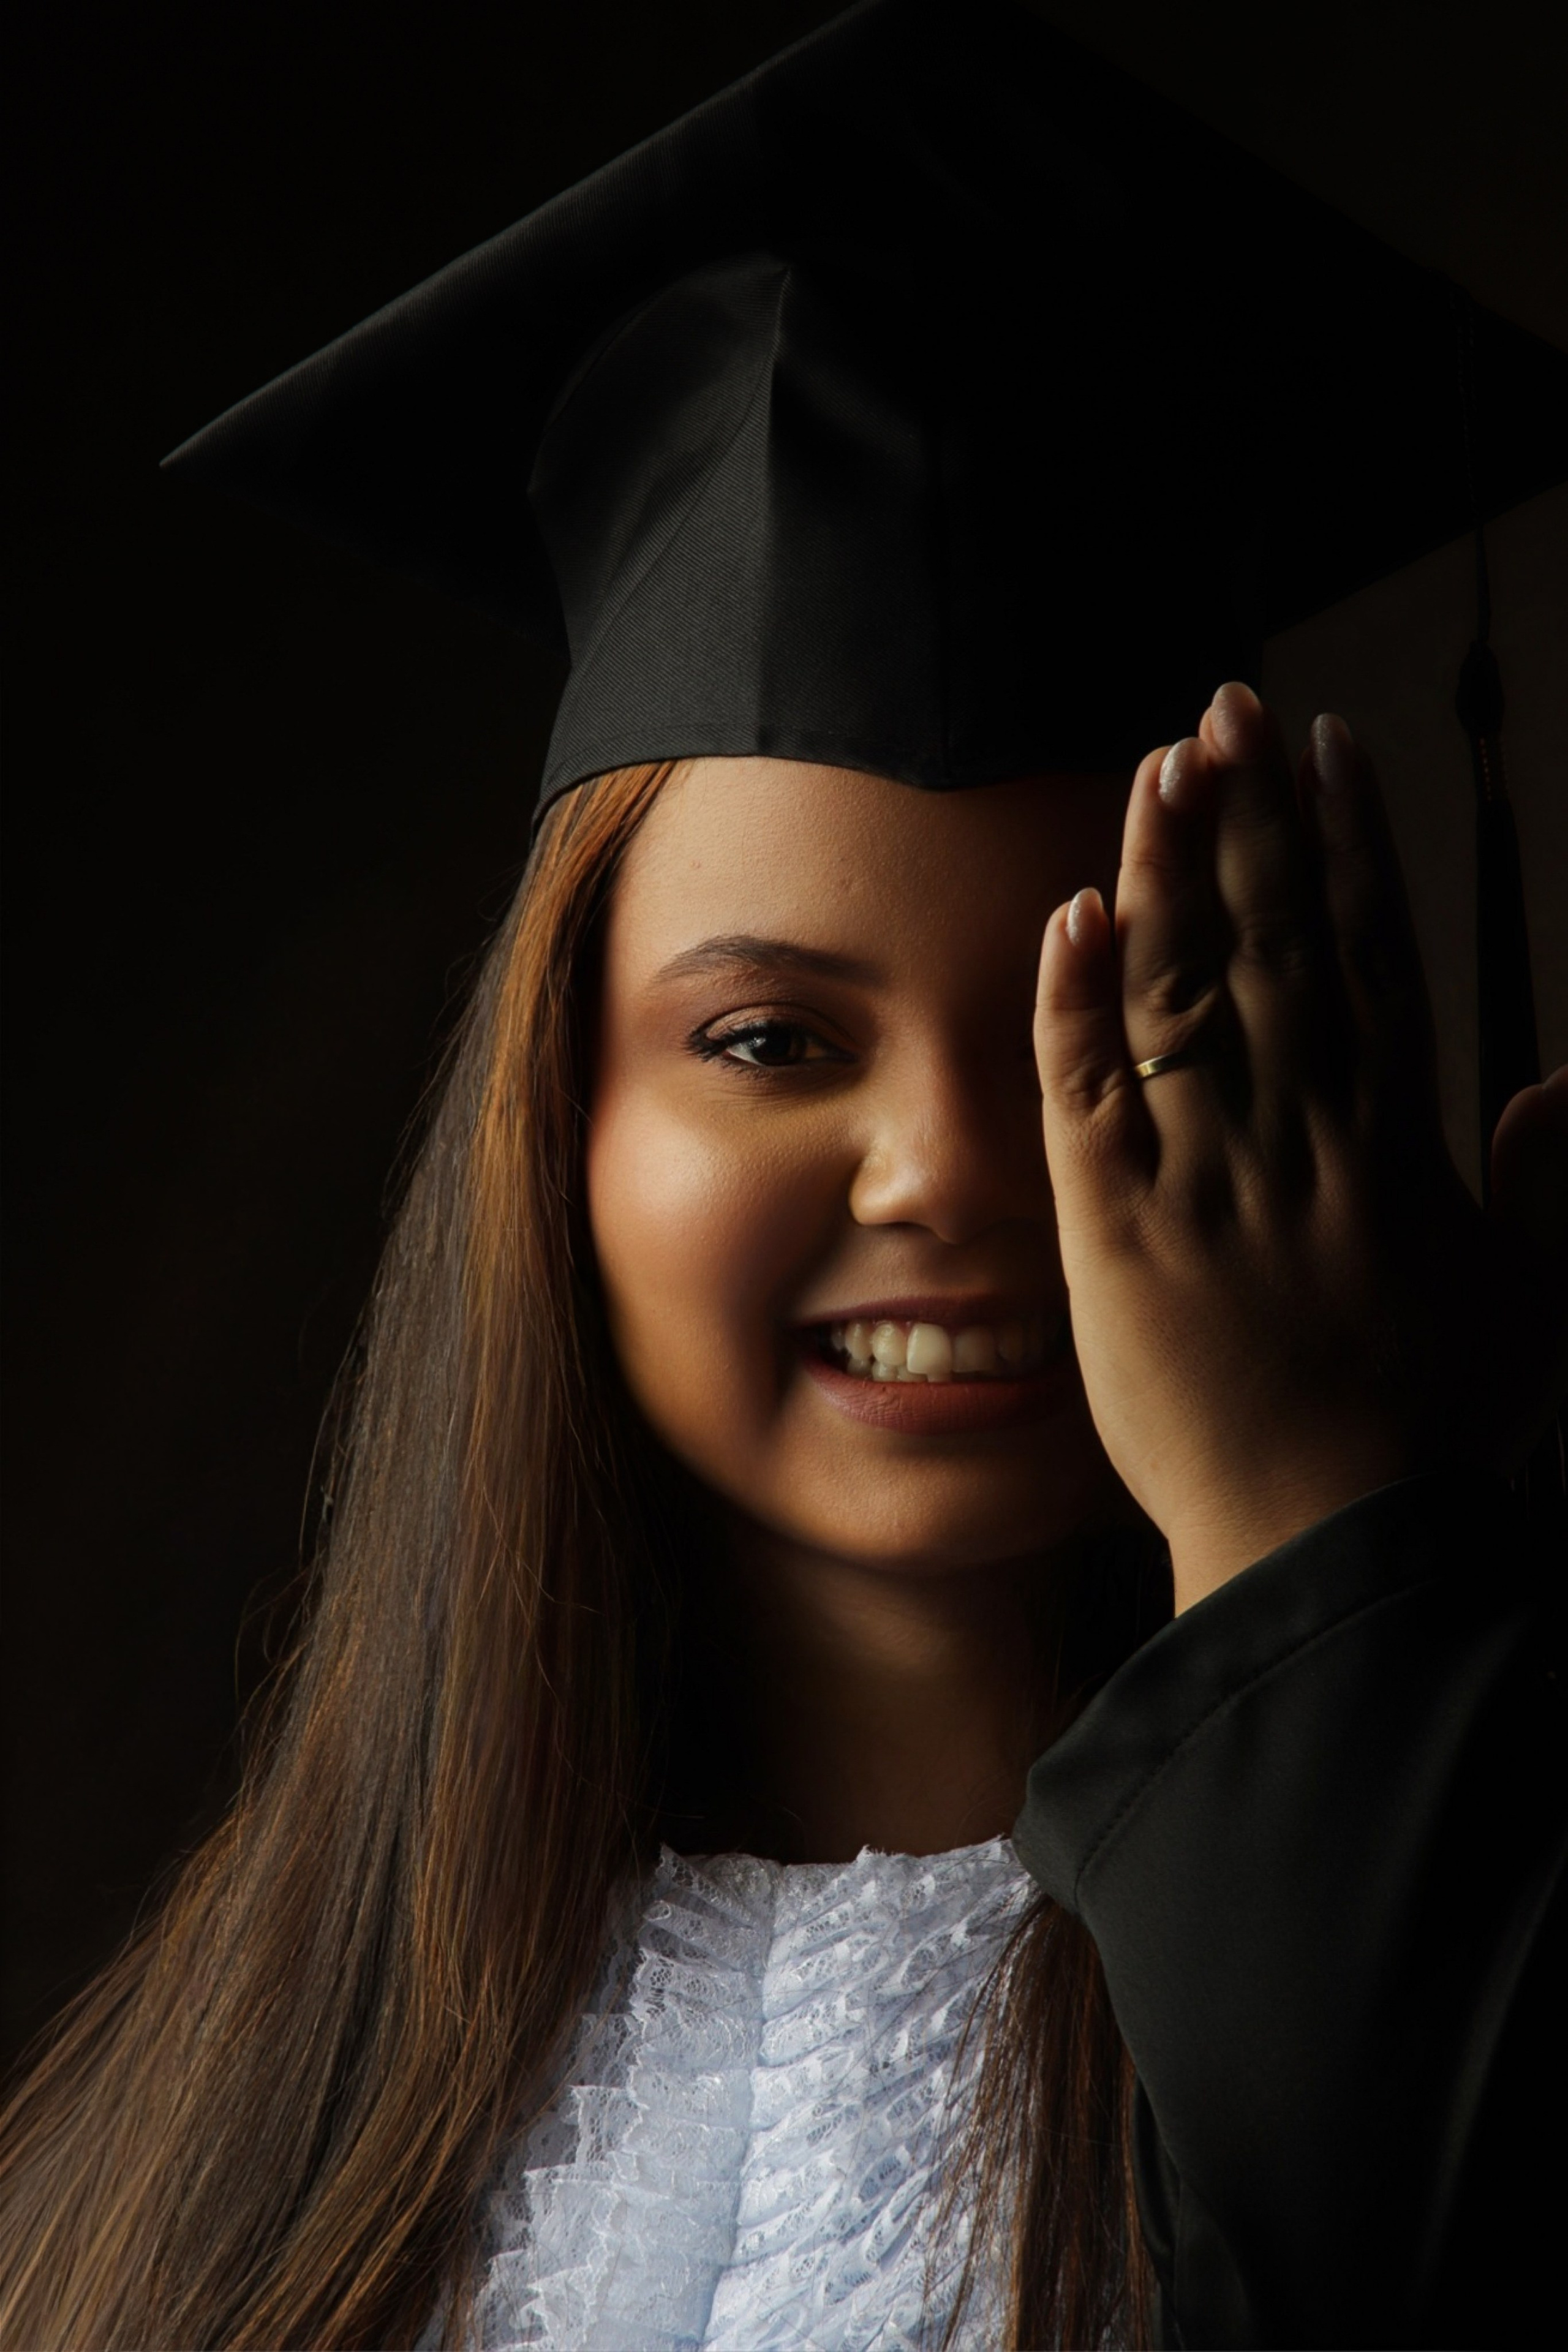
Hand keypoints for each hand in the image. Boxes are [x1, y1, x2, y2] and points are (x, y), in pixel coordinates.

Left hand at [1034, 680, 1567, 1611]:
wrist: (1338, 1550)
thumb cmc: (1436, 1438)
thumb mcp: (1531, 1300)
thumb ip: (1543, 1184)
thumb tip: (1560, 1085)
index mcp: (1398, 1138)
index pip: (1370, 953)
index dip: (1346, 842)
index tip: (1327, 749)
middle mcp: (1306, 1133)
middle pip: (1274, 941)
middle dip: (1251, 816)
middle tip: (1225, 706)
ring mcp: (1210, 1178)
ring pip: (1185, 991)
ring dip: (1169, 871)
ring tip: (1157, 767)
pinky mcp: (1118, 1233)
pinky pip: (1090, 1095)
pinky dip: (1079, 1002)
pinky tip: (1072, 915)